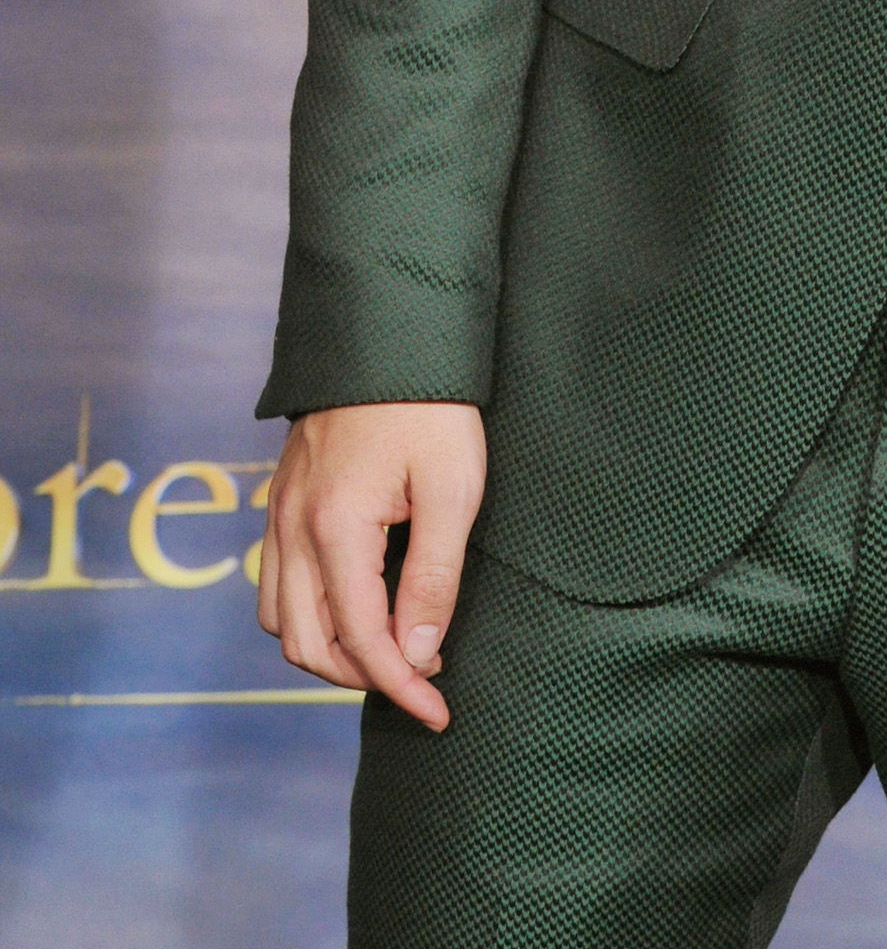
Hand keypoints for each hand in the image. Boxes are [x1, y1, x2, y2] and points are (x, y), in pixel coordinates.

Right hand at [257, 401, 485, 730]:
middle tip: (422, 679)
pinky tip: (356, 604)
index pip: (360, 640)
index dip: (400, 686)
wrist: (387, 331)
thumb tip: (417, 655)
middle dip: (363, 676)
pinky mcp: (281, 500)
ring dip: (330, 650)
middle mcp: (292, 529)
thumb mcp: (453, 489)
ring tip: (392, 647)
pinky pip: (277, 583)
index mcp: (335, 530)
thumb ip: (433, 578)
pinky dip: (310, 614)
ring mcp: (279, 514)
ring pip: (282, 621)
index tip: (438, 711)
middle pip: (308, 645)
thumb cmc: (431, 406)